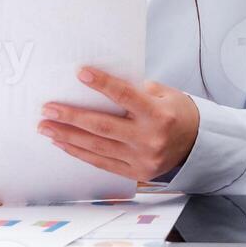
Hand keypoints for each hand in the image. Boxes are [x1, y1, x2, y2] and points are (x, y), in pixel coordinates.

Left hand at [38, 67, 199, 181]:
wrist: (199, 144)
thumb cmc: (177, 112)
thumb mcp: (164, 94)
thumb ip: (135, 89)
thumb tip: (98, 84)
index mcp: (159, 115)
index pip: (125, 96)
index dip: (102, 84)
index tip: (80, 73)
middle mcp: (150, 139)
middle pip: (103, 126)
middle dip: (71, 117)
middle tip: (47, 109)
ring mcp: (142, 159)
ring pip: (97, 147)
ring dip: (67, 136)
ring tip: (46, 127)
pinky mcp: (136, 173)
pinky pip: (102, 163)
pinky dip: (80, 152)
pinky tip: (63, 143)